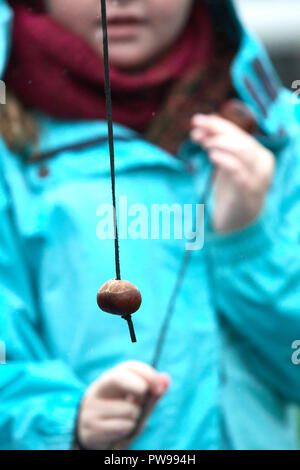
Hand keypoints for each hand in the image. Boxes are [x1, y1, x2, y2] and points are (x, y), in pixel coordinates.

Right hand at [75, 361, 169, 449]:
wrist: (94, 439)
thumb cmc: (121, 417)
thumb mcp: (137, 405)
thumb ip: (151, 394)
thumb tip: (166, 378)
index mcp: (111, 379)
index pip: (129, 367)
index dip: (147, 373)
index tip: (160, 386)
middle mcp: (98, 389)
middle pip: (118, 378)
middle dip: (138, 385)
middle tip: (144, 394)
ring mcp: (92, 408)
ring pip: (127, 409)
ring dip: (135, 417)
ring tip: (127, 421)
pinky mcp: (90, 428)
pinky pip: (121, 427)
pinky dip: (127, 430)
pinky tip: (119, 432)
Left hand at [190, 114, 274, 232]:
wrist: (237, 222)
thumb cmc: (230, 190)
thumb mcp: (224, 164)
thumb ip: (216, 145)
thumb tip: (200, 124)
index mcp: (258, 154)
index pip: (239, 133)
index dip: (218, 124)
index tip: (197, 120)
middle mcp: (262, 163)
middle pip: (241, 139)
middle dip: (217, 132)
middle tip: (196, 131)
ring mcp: (257, 178)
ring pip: (244, 152)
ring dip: (221, 143)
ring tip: (204, 144)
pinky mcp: (247, 193)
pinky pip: (239, 172)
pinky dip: (225, 160)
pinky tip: (212, 155)